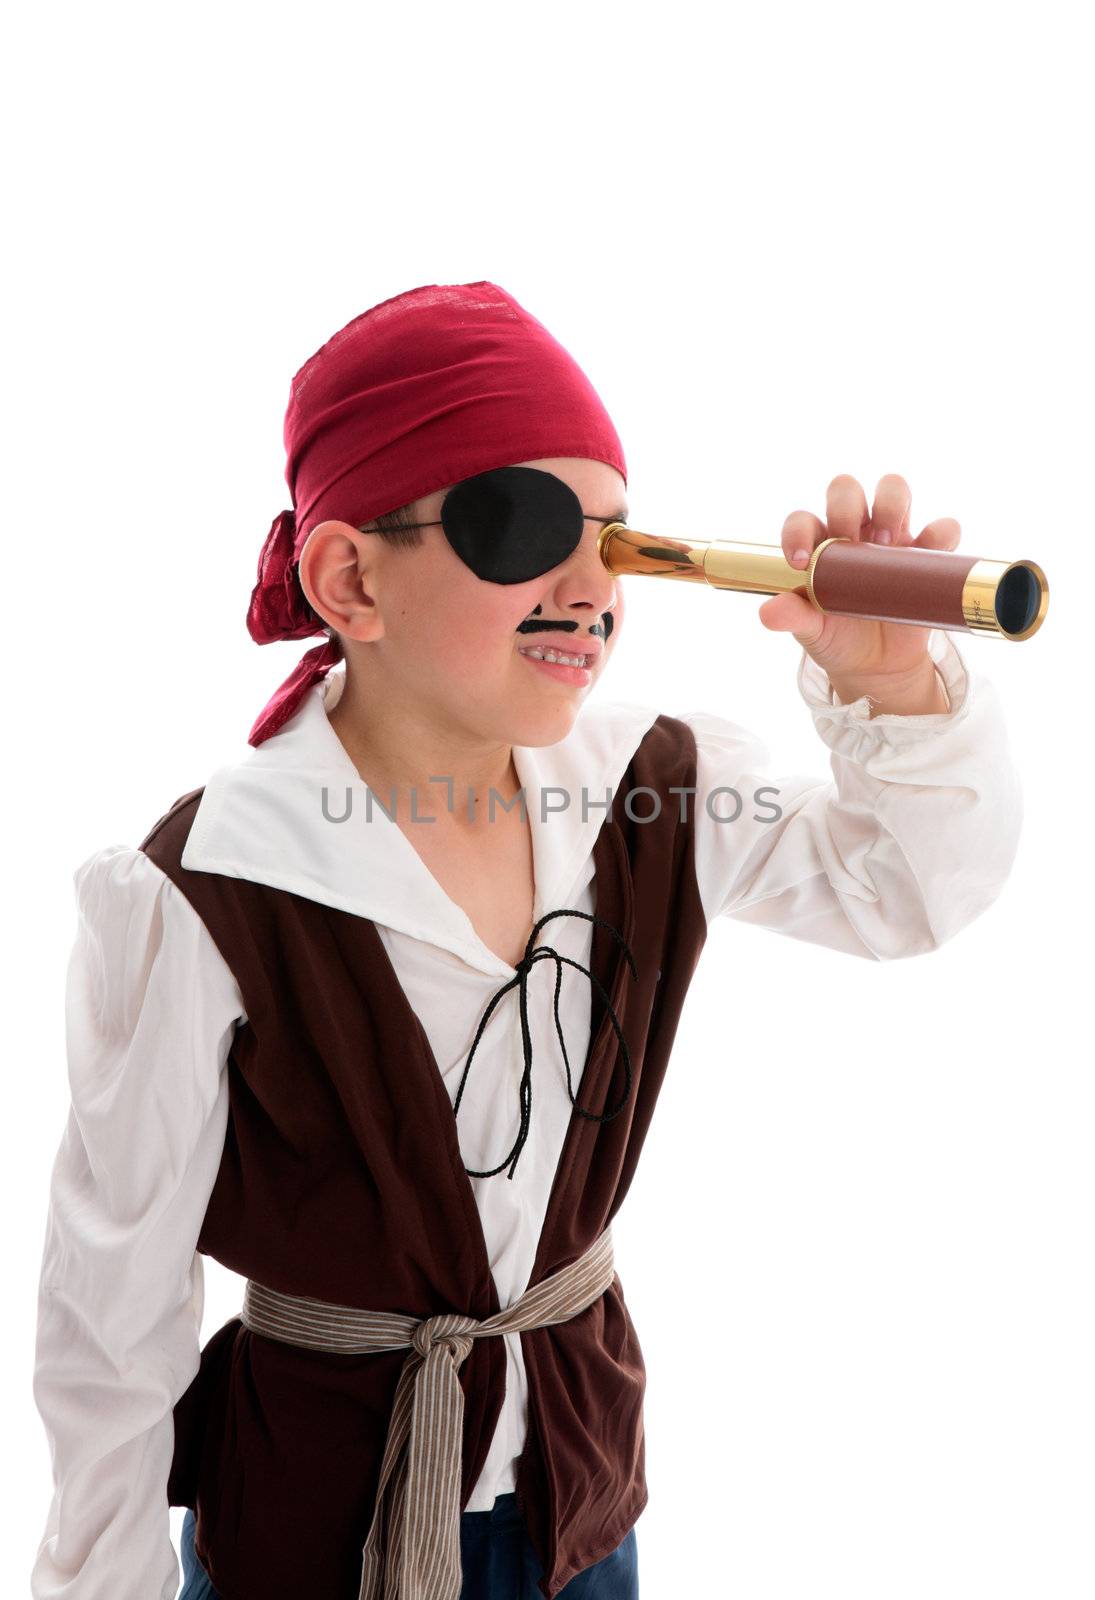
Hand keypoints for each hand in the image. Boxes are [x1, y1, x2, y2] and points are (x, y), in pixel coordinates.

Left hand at [757, 473, 957, 709]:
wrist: (877, 668)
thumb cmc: (837, 639)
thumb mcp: (811, 631)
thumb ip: (791, 618)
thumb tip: (768, 613)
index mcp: (818, 546)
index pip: (802, 520)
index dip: (798, 531)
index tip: (801, 562)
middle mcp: (854, 532)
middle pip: (847, 491)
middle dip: (846, 505)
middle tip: (849, 538)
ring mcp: (891, 540)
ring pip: (894, 491)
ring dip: (890, 503)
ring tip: (885, 539)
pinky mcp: (926, 556)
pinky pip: (941, 530)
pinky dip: (941, 532)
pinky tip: (933, 550)